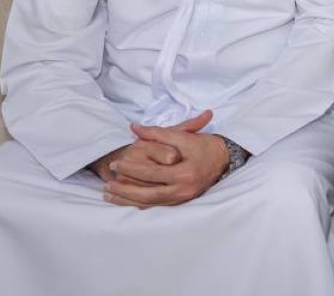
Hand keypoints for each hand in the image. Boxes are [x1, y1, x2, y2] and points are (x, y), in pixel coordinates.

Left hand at [102, 110, 232, 207]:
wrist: (225, 159)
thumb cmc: (204, 146)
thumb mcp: (183, 136)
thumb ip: (157, 132)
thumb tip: (134, 128)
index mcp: (185, 173)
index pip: (152, 173)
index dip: (132, 168)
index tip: (116, 163)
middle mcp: (184, 190)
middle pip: (148, 195)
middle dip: (125, 190)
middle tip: (108, 184)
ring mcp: (183, 199)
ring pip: (151, 204)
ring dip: (128, 200)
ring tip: (110, 194)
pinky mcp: (181, 202)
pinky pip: (156, 206)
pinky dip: (139, 204)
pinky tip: (125, 200)